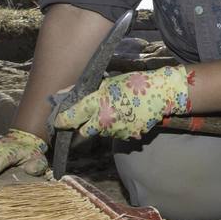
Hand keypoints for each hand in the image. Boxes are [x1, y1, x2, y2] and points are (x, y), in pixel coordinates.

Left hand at [51, 65, 191, 139]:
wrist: (161, 92)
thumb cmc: (134, 83)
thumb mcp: (108, 82)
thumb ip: (87, 91)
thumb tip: (63, 94)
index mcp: (97, 103)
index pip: (71, 117)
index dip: (62, 120)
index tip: (59, 121)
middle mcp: (104, 120)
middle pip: (84, 132)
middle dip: (85, 126)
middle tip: (92, 116)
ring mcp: (117, 131)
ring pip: (102, 133)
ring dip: (104, 126)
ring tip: (117, 112)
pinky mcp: (129, 136)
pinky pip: (118, 134)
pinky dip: (119, 128)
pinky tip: (128, 117)